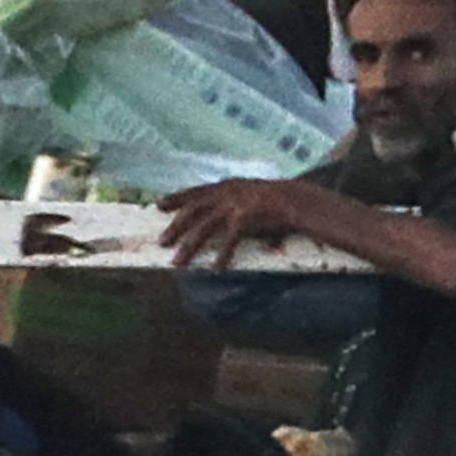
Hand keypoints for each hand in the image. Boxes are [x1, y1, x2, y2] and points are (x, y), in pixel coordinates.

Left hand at [160, 175, 307, 267]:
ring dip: (189, 247)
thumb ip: (233, 205)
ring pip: (203, 228)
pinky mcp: (244, 218)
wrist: (296, 199)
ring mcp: (233, 205)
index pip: (195, 192)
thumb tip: (222, 221)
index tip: (158, 205)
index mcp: (226, 186)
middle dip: (175, 227)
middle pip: (193, 210)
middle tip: (161, 242)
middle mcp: (226, 193)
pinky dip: (222, 256)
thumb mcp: (250, 196)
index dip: (176, 198)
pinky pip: (228, 241)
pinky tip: (216, 269)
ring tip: (177, 262)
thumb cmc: (275, 200)